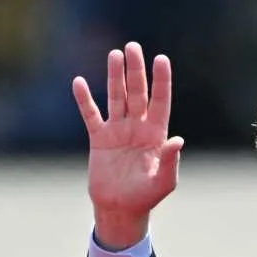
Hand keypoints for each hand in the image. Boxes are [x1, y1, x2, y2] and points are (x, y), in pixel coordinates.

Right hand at [72, 41, 184, 248]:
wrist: (120, 210)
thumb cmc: (146, 198)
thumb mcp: (163, 182)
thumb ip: (170, 161)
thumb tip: (178, 140)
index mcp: (155, 135)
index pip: (160, 101)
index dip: (161, 81)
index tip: (161, 59)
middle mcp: (137, 128)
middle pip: (137, 93)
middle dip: (136, 71)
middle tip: (133, 47)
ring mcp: (118, 131)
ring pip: (116, 97)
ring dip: (114, 77)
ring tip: (114, 54)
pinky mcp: (99, 139)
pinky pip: (91, 114)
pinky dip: (84, 99)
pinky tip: (79, 82)